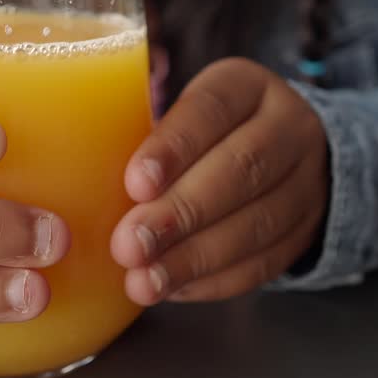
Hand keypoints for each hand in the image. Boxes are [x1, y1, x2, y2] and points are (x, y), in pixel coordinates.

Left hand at [111, 58, 328, 304]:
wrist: (286, 158)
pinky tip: (172, 290)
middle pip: (241, 168)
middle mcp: (288, 127)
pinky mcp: (305, 231)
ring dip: (193, 258)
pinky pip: (264, 262)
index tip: (134, 183)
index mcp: (247, 87)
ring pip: (256, 224)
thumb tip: (72, 171)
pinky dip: (213, 281)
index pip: (212, 108)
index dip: (175, 146)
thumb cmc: (203, 136)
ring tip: (142, 283)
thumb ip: (140, 132)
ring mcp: (305, 182)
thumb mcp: (181, 113)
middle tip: (128, 245)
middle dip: (180, 213)